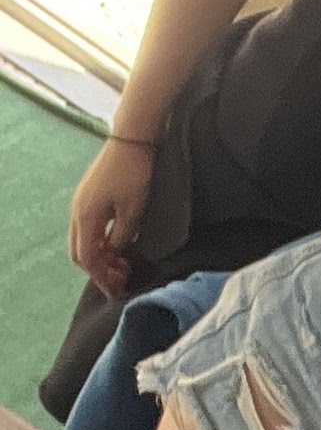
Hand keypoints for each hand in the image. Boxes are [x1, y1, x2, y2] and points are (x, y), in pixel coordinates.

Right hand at [68, 134, 154, 296]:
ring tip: (124, 265)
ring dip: (101, 256)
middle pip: (80, 252)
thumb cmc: (134, 174)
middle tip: (121, 280)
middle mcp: (77, 212)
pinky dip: (101, 242)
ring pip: (84, 240)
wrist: (132, 139)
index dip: (100, 277)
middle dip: (99, 270)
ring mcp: (81, 203)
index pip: (86, 258)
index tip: (116, 290)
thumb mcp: (133, 211)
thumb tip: (115, 253)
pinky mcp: (89, 197)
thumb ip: (121, 237)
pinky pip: (89, 228)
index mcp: (85, 217)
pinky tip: (119, 246)